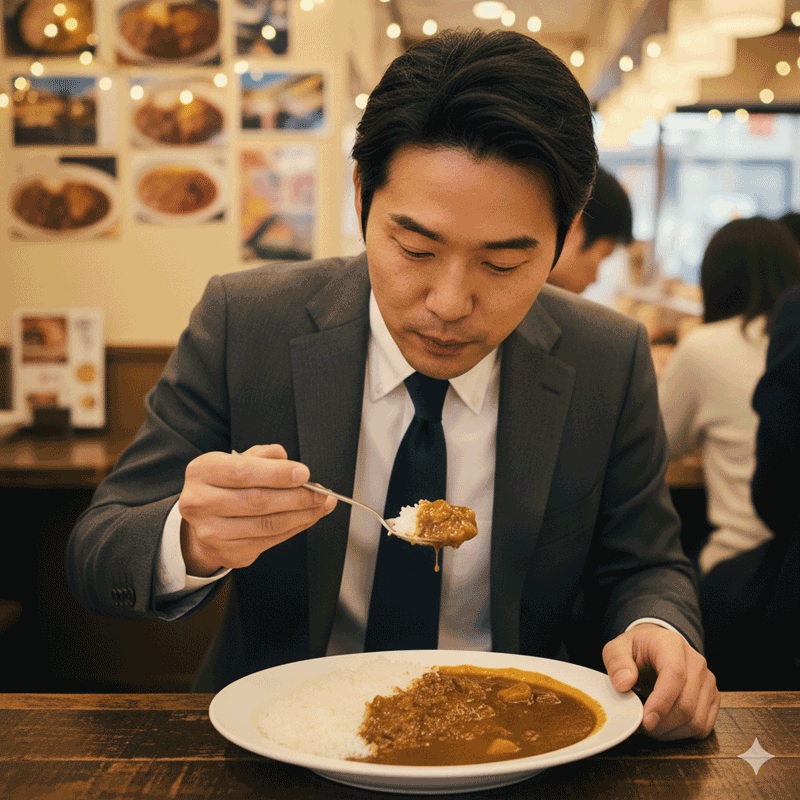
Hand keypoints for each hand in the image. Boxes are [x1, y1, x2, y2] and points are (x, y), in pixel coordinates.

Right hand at [178, 444, 336, 576]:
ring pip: (267, 524)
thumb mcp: (236, 460)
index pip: (242, 471)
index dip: (277, 473)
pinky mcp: (228, 552)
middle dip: (297, 496)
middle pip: (257, 500)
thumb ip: (261, 456)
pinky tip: (308, 518)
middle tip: (321, 492)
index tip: (304, 474)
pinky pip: (270, 541)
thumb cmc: (225, 485)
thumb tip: (284, 457)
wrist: (204, 520)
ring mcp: (212, 532)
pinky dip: (295, 528)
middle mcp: (200, 502)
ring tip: (321, 505)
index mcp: (202, 472)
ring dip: (302, 515)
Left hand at [602, 623, 719, 739]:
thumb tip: (624, 684)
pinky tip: (664, 727)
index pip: (675, 675)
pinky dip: (682, 734)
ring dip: (671, 732)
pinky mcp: (712, 698)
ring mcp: (708, 681)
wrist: (656, 647)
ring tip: (650, 726)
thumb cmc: (636, 650)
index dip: (661, 702)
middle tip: (639, 726)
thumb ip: (616, 662)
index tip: (646, 720)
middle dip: (662, 723)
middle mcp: (696, 662)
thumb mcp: (617, 648)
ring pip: (697, 720)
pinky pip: (703, 727)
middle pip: (687, 704)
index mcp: (671, 645)